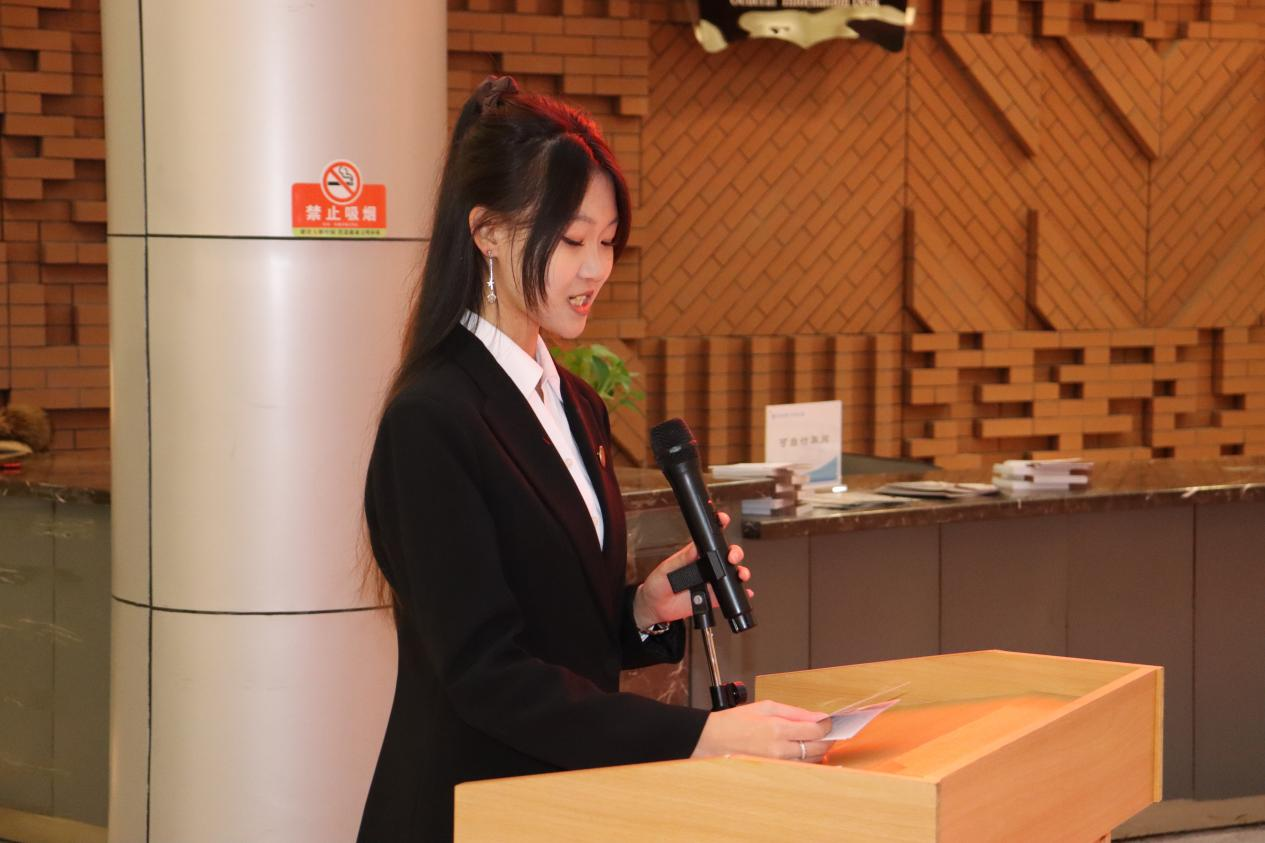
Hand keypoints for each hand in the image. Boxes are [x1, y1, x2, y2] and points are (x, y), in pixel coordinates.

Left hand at [632, 511, 751, 628]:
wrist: (657, 608)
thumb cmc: (659, 584)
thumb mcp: (667, 568)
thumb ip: (682, 559)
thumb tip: (694, 546)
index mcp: (695, 554)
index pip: (709, 538)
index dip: (719, 526)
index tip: (723, 520)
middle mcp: (707, 566)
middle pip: (727, 554)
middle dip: (734, 552)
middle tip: (731, 556)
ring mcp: (712, 581)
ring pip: (732, 573)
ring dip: (741, 572)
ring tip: (740, 574)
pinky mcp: (714, 597)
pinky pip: (731, 594)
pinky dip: (741, 594)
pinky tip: (746, 592)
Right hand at [691, 699, 832, 762]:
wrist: (713, 740)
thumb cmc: (736, 721)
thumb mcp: (765, 707)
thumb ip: (794, 712)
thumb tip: (818, 716)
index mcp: (777, 729)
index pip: (815, 730)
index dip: (827, 725)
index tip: (830, 720)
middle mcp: (779, 749)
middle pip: (817, 747)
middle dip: (828, 738)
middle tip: (831, 730)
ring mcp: (777, 764)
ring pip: (810, 760)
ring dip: (820, 750)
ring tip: (819, 739)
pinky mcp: (774, 771)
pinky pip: (799, 767)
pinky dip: (807, 759)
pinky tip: (807, 750)